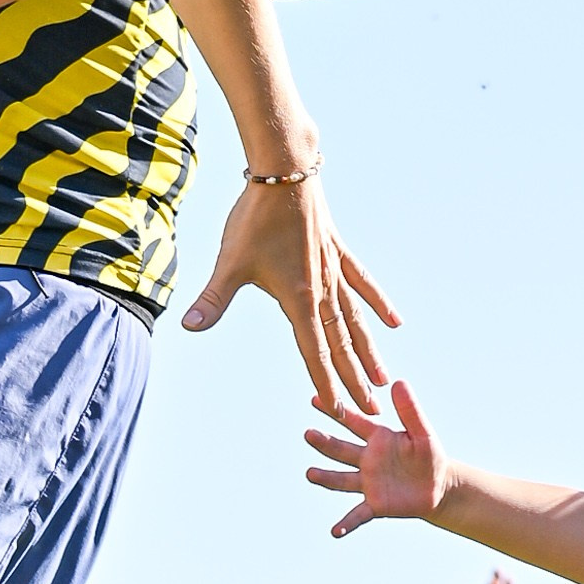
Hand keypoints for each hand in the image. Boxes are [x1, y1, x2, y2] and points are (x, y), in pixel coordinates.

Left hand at [181, 175, 395, 412]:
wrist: (284, 172)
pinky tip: (395, 321)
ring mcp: (334, 271)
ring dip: (369, 351)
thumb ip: (213, 299)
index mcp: (298, 299)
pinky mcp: (338, 252)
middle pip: (341, 344)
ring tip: (384, 378)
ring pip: (356, 320)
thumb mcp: (230, 262)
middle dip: (354, 379)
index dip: (326, 382)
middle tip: (370, 411)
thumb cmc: (255, 218)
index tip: (340, 410)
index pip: (314, 351)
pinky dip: (377, 303)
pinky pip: (362, 283)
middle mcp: (322, 290)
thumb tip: (188, 327)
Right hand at [306, 378, 448, 535]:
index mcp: (378, 438)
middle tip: (309, 434)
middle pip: (341, 449)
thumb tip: (399, 382)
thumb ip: (410, 410)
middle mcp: (367, 459)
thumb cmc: (429, 456)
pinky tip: (335, 531)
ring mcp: (368, 482)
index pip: (353, 421)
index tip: (315, 398)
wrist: (438, 487)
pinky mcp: (375, 504)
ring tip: (310, 474)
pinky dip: (347, 523)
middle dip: (325, 442)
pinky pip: (357, 514)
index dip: (335, 411)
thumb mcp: (422, 432)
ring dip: (327, 477)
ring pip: (342, 480)